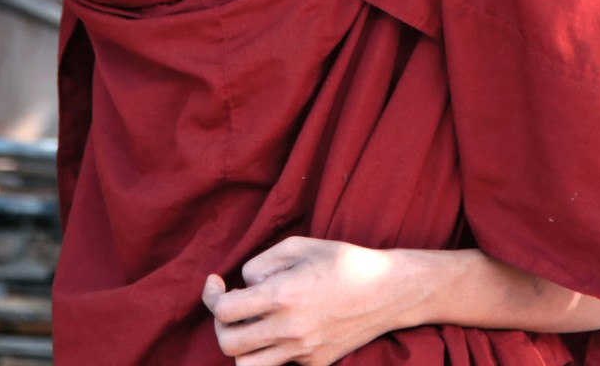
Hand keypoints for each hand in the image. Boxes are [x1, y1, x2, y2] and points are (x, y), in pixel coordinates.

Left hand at [201, 237, 429, 365]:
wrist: (389, 291)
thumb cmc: (343, 261)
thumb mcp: (298, 245)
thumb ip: (261, 263)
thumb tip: (244, 285)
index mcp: (282, 295)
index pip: (223, 311)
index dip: (211, 296)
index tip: (217, 284)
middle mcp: (290, 329)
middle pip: (228, 343)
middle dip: (220, 323)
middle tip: (233, 306)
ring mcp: (303, 351)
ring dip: (241, 346)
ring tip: (250, 326)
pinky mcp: (316, 363)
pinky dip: (269, 353)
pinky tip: (277, 332)